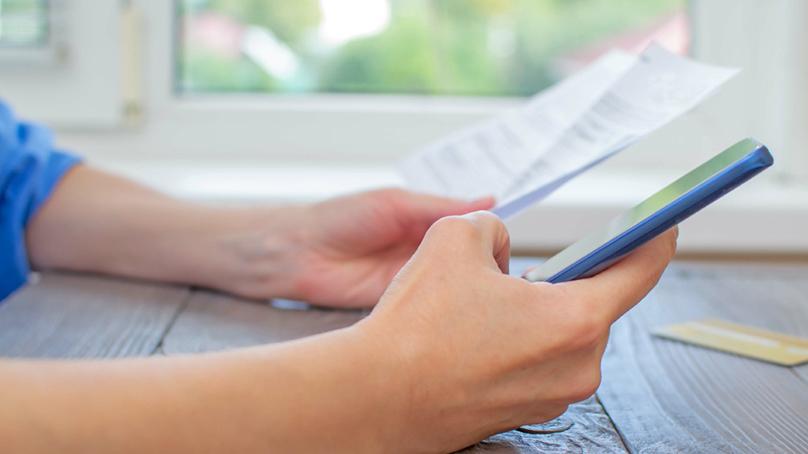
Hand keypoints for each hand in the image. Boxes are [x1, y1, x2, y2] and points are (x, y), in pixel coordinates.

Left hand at [231, 189, 492, 306]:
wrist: (298, 255)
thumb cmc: (340, 219)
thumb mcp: (396, 204)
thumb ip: (441, 207)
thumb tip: (490, 199)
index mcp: (425, 224)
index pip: (470, 229)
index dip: (494, 234)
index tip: (517, 239)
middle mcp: (425, 253)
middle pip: (468, 261)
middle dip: (489, 268)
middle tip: (515, 274)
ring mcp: (416, 281)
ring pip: (455, 286)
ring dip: (471, 289)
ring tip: (499, 293)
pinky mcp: (404, 306)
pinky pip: (434, 308)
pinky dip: (449, 310)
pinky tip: (467, 312)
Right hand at [355, 213, 676, 451]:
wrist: (377, 398)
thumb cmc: (417, 328)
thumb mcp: (454, 238)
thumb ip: (492, 227)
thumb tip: (498, 246)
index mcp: (576, 319)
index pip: (641, 269)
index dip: (653, 237)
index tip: (660, 224)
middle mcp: (578, 366)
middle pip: (592, 303)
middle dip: (560, 278)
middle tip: (521, 267)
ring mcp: (554, 396)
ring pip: (562, 334)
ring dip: (535, 312)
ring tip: (481, 307)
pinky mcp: (528, 411)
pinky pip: (540, 362)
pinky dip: (519, 342)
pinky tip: (475, 335)